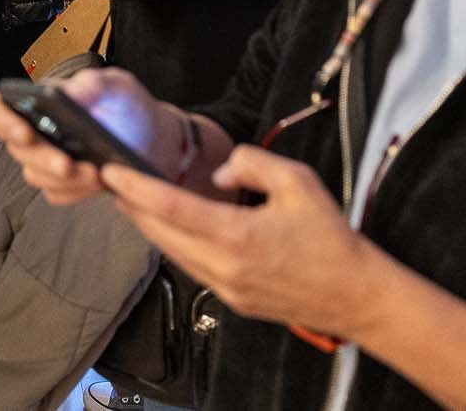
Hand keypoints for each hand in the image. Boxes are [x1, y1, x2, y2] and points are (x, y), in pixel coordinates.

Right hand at [0, 67, 178, 206]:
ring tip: (96, 173)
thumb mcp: (116, 85)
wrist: (156, 137)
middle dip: (43, 159)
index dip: (2, 120)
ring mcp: (48, 160)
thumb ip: (93, 83)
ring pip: (35, 177)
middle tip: (68, 164)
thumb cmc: (128, 105)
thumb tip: (66, 92)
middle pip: (17, 150)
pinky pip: (57, 195)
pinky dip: (77, 192)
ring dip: (63, 180)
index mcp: (38, 101)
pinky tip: (100, 182)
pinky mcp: (65, 184)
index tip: (24, 131)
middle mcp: (36, 131)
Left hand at [104, 145, 383, 341]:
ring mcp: (224, 288)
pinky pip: (190, 267)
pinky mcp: (230, 300)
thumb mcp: (298, 182)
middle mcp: (223, 267)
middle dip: (132, 205)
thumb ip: (252, 164)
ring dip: (149, 226)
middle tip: (113, 179)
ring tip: (133, 199)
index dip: (136, 188)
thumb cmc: (329, 236)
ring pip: (172, 253)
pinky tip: (168, 227)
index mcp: (237, 236)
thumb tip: (218, 174)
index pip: (171, 208)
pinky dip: (173, 244)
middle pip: (160, 234)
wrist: (354, 295)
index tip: (110, 171)